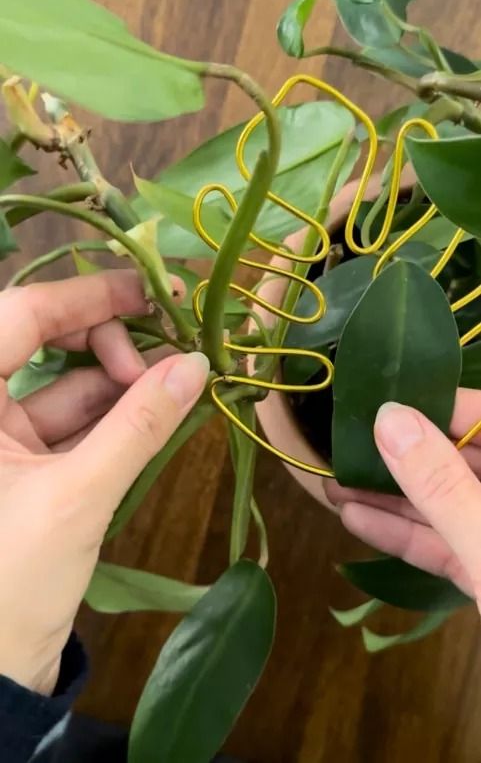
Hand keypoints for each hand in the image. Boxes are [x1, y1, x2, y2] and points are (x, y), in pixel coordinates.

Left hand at [0, 271, 208, 693]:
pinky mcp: (25, 467)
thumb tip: (198, 364)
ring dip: (124, 382)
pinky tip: (162, 410)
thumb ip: (140, 426)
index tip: (153, 290)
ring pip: (66, 385)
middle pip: (43, 340)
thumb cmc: (12, 583)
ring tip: (182, 382)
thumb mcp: (79, 497)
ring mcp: (1, 439)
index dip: (89, 294)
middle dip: (109, 343)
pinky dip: (118, 417)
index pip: (20, 313)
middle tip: (168, 358)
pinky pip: (75, 424)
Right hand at [325, 389, 480, 609]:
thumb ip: (441, 484)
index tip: (376, 404)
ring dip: (389, 497)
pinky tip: (355, 520)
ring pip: (444, 505)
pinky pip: (443, 546)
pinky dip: (403, 535)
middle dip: (399, 455)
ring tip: (333, 485)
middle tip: (343, 447)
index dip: (433, 405)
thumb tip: (390, 417)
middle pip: (457, 461)